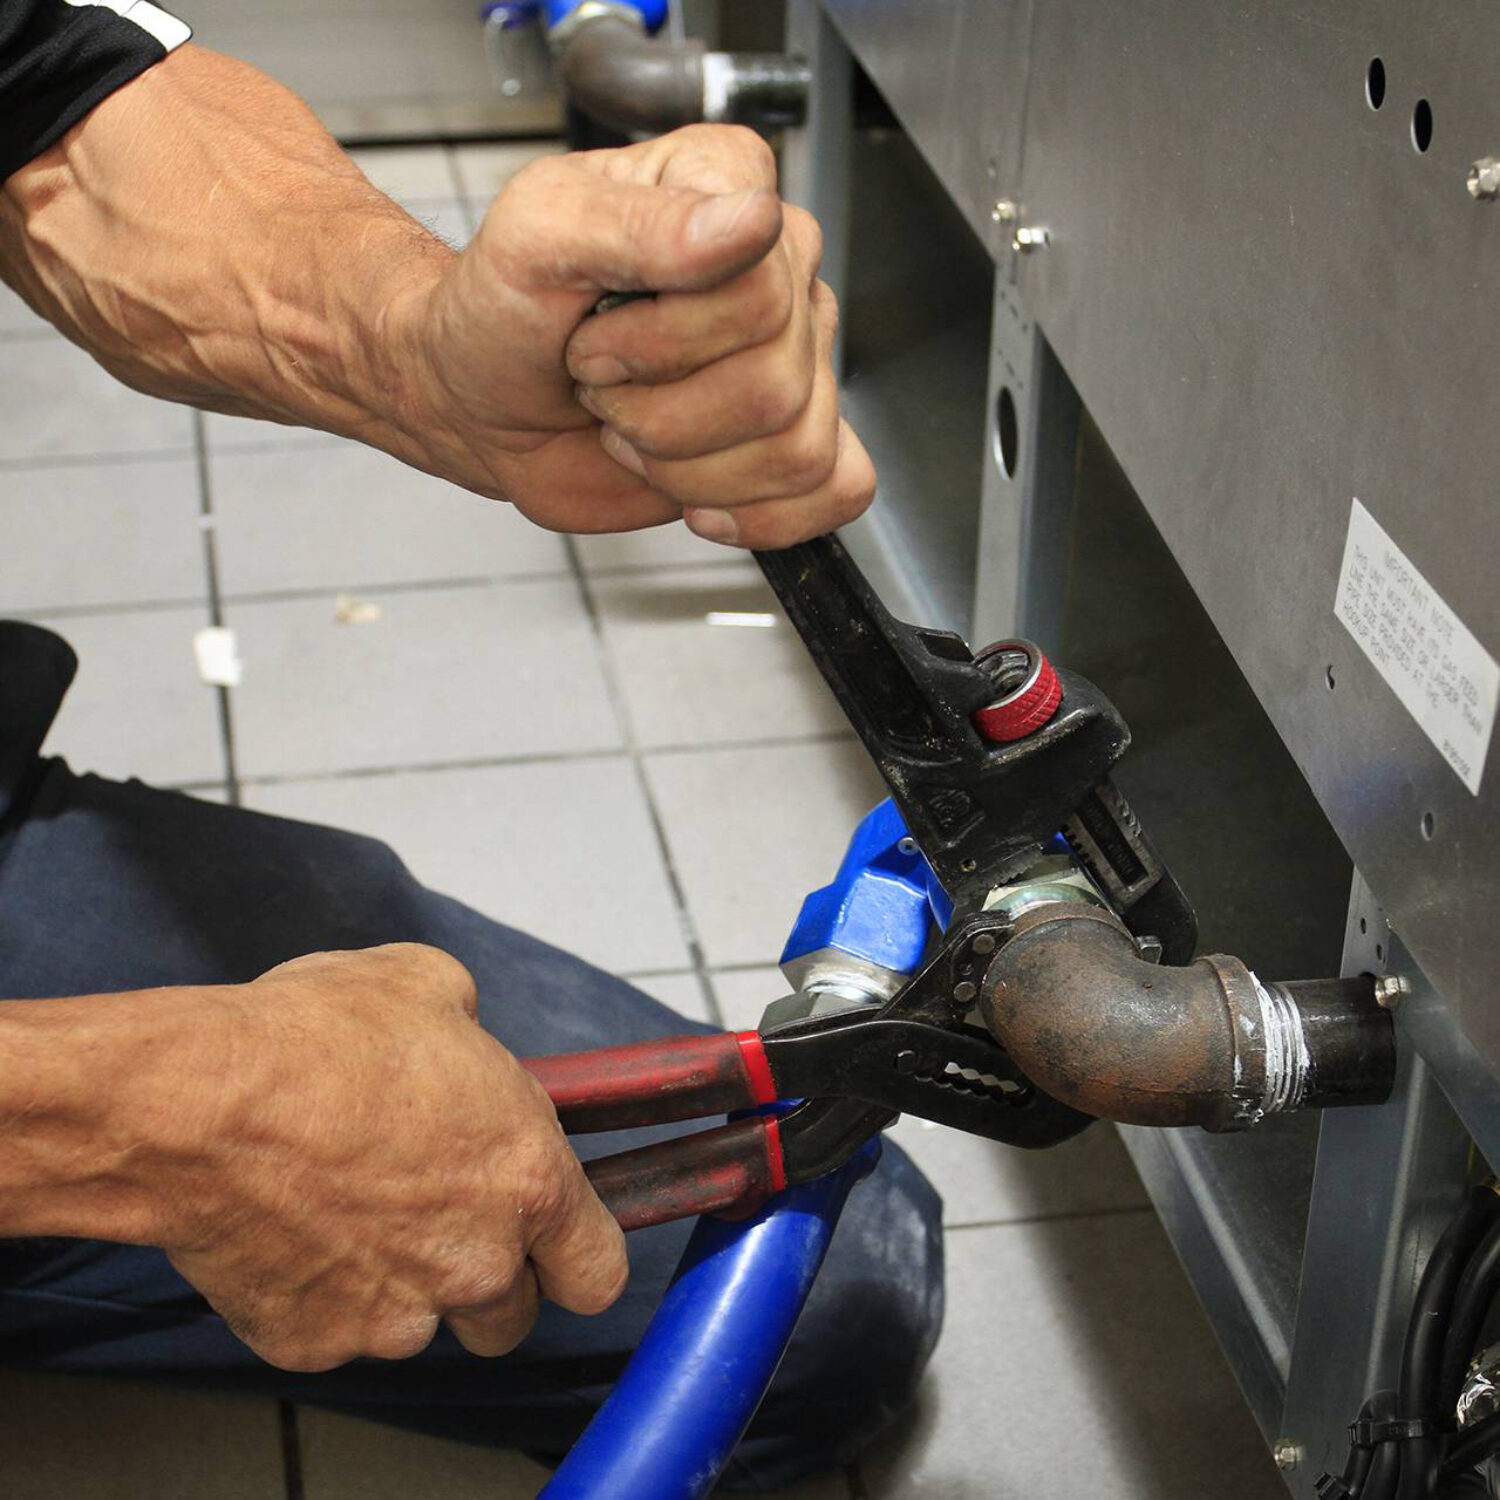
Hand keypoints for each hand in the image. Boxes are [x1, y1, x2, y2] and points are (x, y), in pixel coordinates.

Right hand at [154, 944, 625, 1370]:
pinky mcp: (313, 1343)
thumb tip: (465, 1037)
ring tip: (345, 1208)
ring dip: (401, 1283)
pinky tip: (289, 1227)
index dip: (576, 1257)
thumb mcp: (431, 988)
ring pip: (420, 1324)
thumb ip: (474, 1036)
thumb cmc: (323, 1037)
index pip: (598, 1273)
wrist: (202, 1102)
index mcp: (527, 1180)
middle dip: (484, 1277)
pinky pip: (336, 1329)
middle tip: (433, 1215)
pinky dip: (321, 1293)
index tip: (553, 1242)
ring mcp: (394, 1316)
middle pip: (512, 1317)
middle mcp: (476, 1265)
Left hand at [400, 124, 875, 547]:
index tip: (591, 333)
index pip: (759, 291)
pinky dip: (761, 515)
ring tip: (634, 429)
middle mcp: (780, 270)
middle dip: (661, 414)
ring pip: (797, 450)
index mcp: (729, 188)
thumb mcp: (537, 238)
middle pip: (777, 383)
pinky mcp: (792, 438)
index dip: (663, 341)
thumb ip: (639, 223)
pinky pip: (837, 489)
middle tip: (604, 386)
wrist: (481, 400)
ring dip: (688, 468)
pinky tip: (698, 495)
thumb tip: (751, 219)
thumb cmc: (502, 310)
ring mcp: (796, 359)